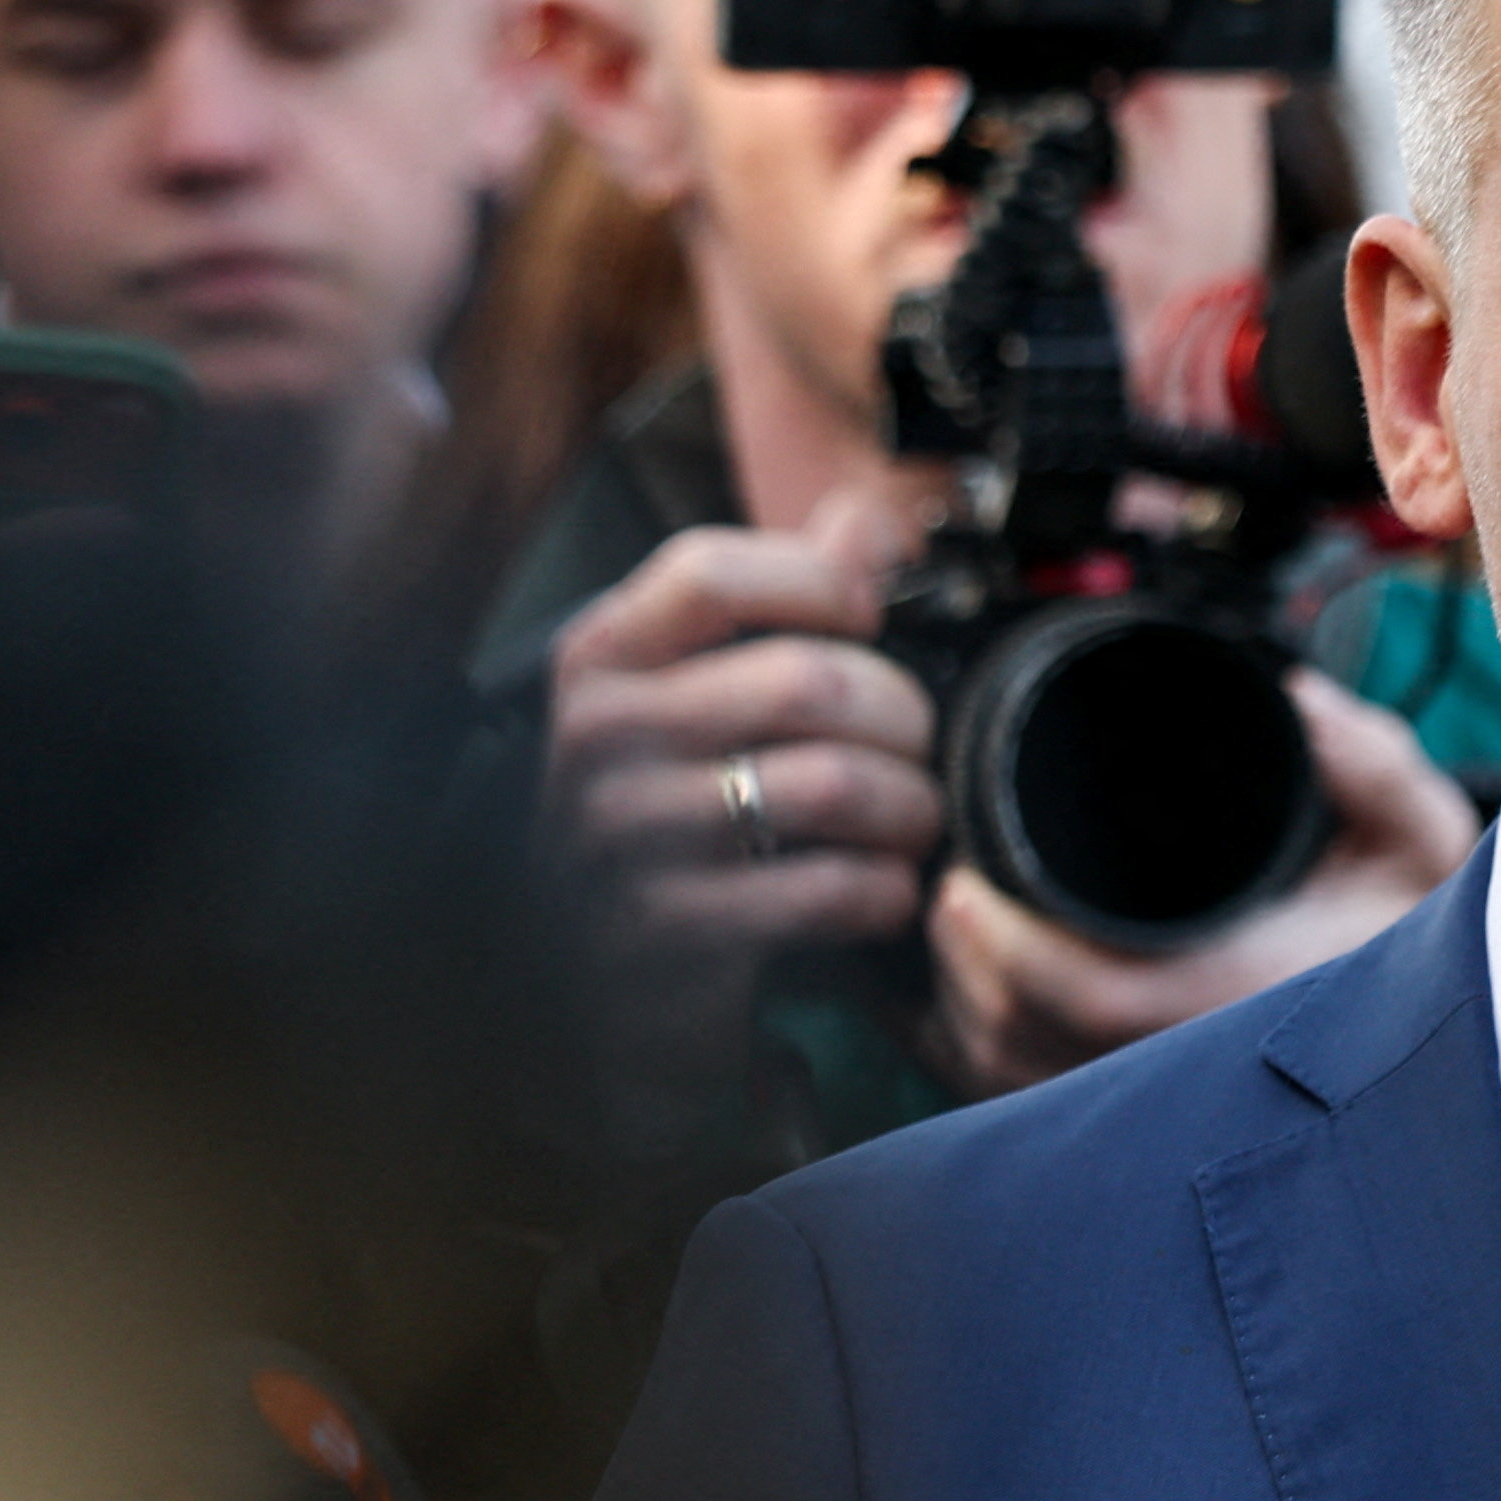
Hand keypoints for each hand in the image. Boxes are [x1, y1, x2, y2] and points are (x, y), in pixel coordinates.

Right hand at [543, 485, 941, 1115]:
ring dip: (907, 808)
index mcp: (601, 659)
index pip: (715, 570)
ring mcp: (624, 843)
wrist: (583, 984)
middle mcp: (597, 741)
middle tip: (917, 749)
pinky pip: (828, 889)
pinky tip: (880, 891)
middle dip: (901, 716)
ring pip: (833, 786)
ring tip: (909, 823)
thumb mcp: (697, 691)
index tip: (868, 618)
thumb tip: (869, 516)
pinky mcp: (670, 939)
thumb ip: (783, 597)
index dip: (820, 580)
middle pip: (808, 680)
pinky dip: (884, 889)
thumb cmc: (663, 815)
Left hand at [926, 676, 1481, 1093]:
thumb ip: (1376, 769)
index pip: (1098, 999)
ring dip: (976, 1012)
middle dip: (972, 970)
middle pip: (1032, 1053)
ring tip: (964, 935)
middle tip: (953, 893)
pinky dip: (996, 1060)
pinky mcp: (1148, 1125)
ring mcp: (1171, 1105)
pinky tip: (983, 1002)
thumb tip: (1305, 703)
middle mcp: (1205, 1071)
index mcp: (1255, 999)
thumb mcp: (1423, 841)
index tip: (968, 883)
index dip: (1011, 951)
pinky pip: (1042, 1111)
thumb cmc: (1415, 928)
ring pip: (1027, 1089)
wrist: (1442, 1015)